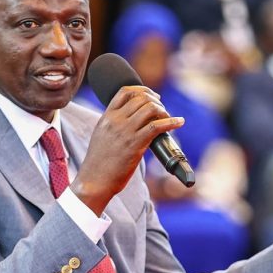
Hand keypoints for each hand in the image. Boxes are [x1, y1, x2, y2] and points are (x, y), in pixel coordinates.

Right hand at [72, 86, 183, 215]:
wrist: (94, 181)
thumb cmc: (99, 163)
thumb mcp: (101, 135)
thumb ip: (113, 124)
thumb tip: (132, 120)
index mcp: (106, 117)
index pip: (125, 91)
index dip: (143, 90)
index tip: (153, 96)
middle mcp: (115, 121)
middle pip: (142, 98)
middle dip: (157, 101)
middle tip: (163, 111)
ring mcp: (125, 132)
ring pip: (151, 108)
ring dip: (164, 111)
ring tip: (168, 119)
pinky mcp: (135, 144)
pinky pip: (157, 126)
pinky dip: (172, 122)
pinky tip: (179, 122)